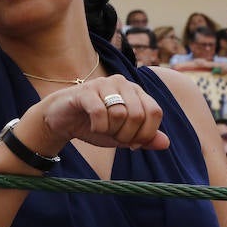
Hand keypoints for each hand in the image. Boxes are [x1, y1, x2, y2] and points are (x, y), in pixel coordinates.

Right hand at [30, 74, 169, 154]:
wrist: (62, 120)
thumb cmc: (94, 126)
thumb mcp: (122, 136)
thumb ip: (144, 138)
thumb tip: (165, 143)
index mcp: (135, 91)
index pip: (155, 112)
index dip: (146, 133)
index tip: (133, 143)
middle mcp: (122, 83)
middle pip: (138, 115)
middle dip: (127, 135)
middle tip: (115, 138)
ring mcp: (103, 84)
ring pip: (120, 114)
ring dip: (111, 131)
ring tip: (102, 130)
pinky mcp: (85, 91)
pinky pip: (100, 113)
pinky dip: (98, 127)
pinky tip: (92, 127)